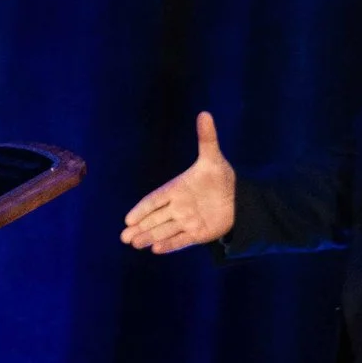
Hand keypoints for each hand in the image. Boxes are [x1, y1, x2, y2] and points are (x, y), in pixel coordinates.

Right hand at [120, 111, 235, 252]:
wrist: (237, 197)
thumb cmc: (219, 177)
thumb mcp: (213, 158)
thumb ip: (206, 138)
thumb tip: (205, 113)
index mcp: (176, 188)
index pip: (154, 199)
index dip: (142, 209)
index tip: (129, 218)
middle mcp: (177, 206)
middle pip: (155, 218)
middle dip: (140, 227)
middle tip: (124, 236)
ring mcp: (186, 221)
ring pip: (164, 230)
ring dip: (150, 237)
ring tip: (134, 243)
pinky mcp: (197, 233)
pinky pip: (181, 240)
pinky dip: (170, 244)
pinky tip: (156, 249)